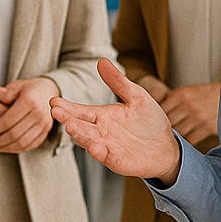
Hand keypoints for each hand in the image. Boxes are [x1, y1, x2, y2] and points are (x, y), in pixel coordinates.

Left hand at [0, 78, 57, 152]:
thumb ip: (0, 92)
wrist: (48, 91)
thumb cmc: (28, 89)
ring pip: (21, 143)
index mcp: (29, 102)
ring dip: (3, 148)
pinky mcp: (46, 132)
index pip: (6, 121)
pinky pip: (29, 146)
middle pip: (13, 135)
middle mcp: (39, 114)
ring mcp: (44, 125)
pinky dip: (14, 149)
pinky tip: (3, 147)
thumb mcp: (15, 86)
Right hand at [51, 58, 182, 183]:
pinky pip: (107, 157)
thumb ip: (118, 82)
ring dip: (80, 135)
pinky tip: (94, 147)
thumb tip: (101, 61)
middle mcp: (101, 132)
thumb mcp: (136, 96)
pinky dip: (100, 153)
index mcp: (102, 116)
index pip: (80, 111)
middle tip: (55, 111)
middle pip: (80, 125)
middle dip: (67, 119)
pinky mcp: (118, 161)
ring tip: (70, 127)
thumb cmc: (149, 121)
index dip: (67, 107)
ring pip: (89, 141)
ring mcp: (108, 147)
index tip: (53, 101)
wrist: (167, 146)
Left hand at [158, 82, 220, 146]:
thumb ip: (173, 100)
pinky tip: (183, 145)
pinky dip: (186, 143)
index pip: (160, 109)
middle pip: (168, 122)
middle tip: (158, 136)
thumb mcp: (189, 91)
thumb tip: (155, 111)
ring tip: (169, 142)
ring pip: (179, 133)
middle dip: (163, 130)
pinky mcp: (207, 128)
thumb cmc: (208, 95)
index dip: (155, 118)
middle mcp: (188, 105)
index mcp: (181, 94)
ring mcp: (198, 118)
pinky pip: (191, 140)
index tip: (153, 124)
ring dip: (174, 138)